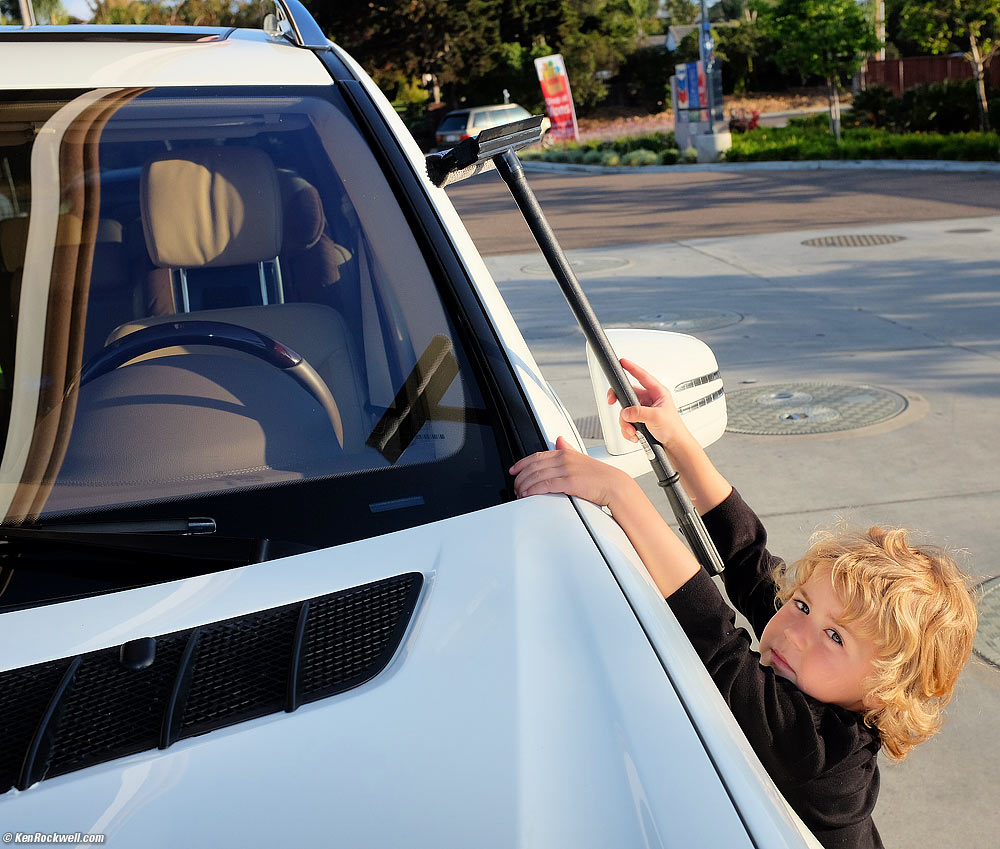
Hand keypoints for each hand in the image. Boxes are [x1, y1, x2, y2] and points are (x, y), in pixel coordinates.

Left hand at [509, 436, 634, 509]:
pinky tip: (528, 495)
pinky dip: (534, 490)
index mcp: (565, 452)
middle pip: (534, 466)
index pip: (537, 456)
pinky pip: (546, 485)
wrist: (615, 486)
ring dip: (525, 485)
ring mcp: (566, 470)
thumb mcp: (581, 458)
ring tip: (519, 493)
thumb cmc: (599, 476)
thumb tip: (559, 440)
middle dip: (521, 477)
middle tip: (515, 486)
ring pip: (537, 476)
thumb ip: (568, 449)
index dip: (522, 463)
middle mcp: (564, 459)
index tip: (513, 470)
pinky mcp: (569, 482)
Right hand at [607, 358, 689, 452]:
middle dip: (621, 404)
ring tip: (633, 431)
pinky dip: (627, 430)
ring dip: (626, 423)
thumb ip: (639, 413)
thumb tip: (625, 412)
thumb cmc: (673, 429)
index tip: (622, 362)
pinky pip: (626, 422)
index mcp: (657, 393)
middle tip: (611, 401)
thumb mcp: (656, 418)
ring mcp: (643, 411)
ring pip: (625, 412)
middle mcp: (649, 400)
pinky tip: (634, 435)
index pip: (643, 376)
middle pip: (627, 395)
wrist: (674, 446)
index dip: (632, 368)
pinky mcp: (639, 421)